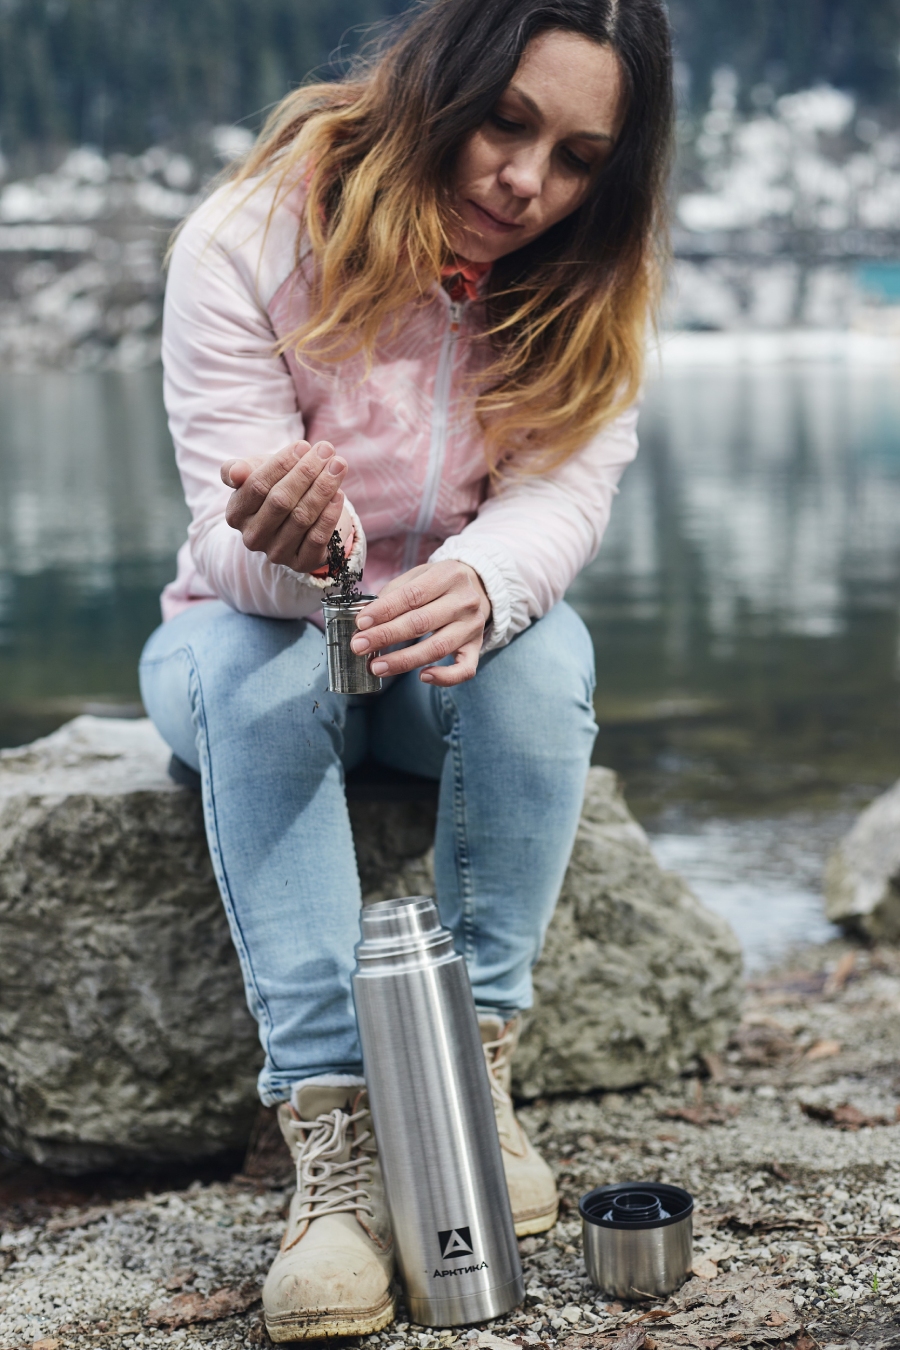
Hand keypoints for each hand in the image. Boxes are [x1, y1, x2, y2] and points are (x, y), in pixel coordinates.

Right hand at [220, 440, 349, 572]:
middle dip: (307, 472)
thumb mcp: (254, 473)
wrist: (295, 517)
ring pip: (302, 517)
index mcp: (236, 514)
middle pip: (281, 500)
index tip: (303, 445)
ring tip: (338, 465)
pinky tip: (339, 494)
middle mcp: (253, 537)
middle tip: (327, 451)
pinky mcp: (301, 563)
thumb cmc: (273, 487)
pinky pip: (318, 538)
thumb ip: (238, 469)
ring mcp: (276, 553)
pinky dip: (330, 514)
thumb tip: (235, 472)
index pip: (257, 485)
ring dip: (323, 488)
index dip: (282, 464)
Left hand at [350, 561, 491, 686]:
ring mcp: (473, 626)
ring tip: (377, 667)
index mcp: (449, 575)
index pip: (412, 595)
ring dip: (403, 660)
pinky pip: (464, 669)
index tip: (361, 623)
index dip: (384, 611)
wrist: (478, 588)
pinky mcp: (477, 647)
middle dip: (386, 636)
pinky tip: (423, 677)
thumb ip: (394, 593)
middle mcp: (465, 601)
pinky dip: (445, 677)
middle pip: (421, 623)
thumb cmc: (439, 584)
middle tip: (359, 646)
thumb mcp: (419, 575)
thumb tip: (366, 618)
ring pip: (437, 648)